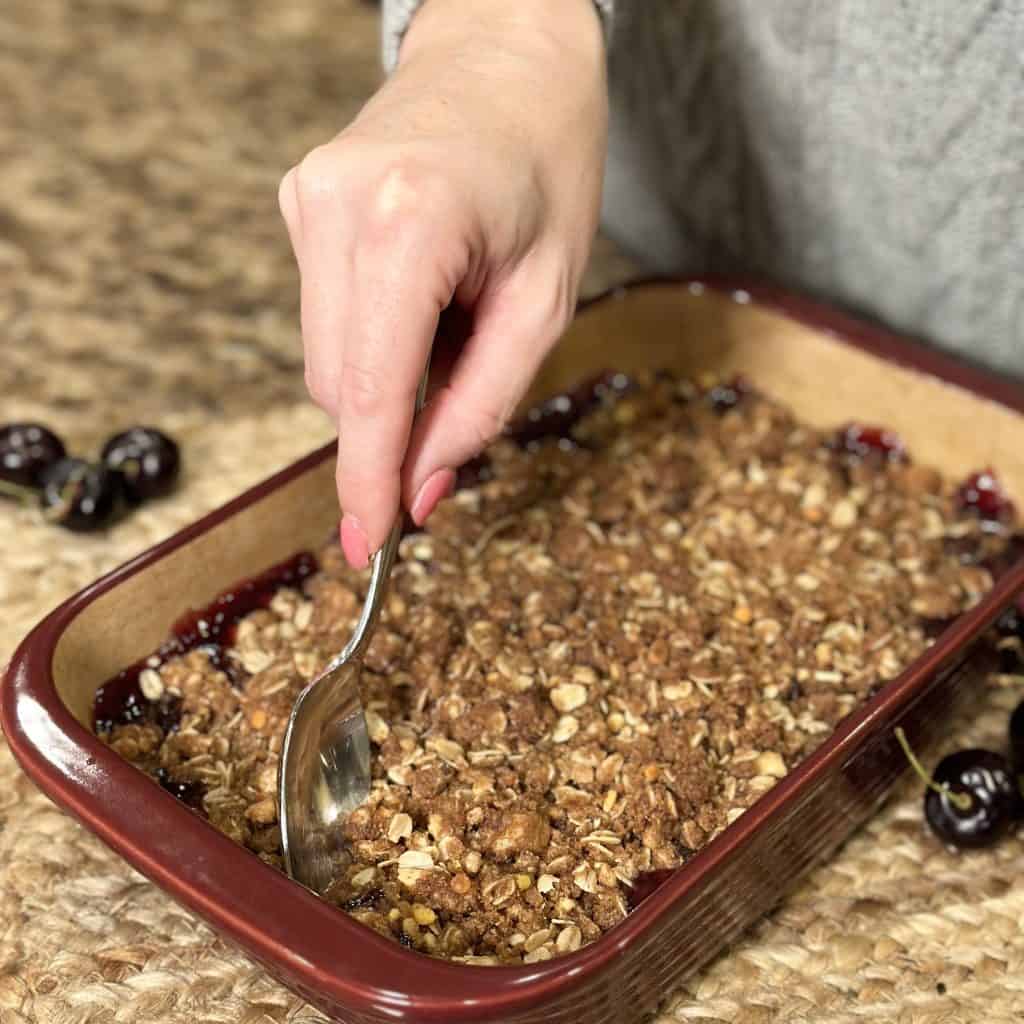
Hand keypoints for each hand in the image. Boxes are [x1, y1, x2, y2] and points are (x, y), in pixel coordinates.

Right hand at [278, 0, 606, 567]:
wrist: (509, 53)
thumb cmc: (548, 166)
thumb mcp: (545, 298)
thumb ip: (482, 404)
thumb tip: (423, 487)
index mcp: (409, 224)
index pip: (369, 392)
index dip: (366, 481)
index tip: (368, 546)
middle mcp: (336, 208)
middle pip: (338, 384)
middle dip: (392, 421)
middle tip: (461, 390)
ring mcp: (306, 200)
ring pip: (326, 356)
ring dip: (386, 372)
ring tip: (452, 312)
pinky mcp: (299, 201)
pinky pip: (327, 313)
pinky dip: (374, 331)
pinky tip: (421, 287)